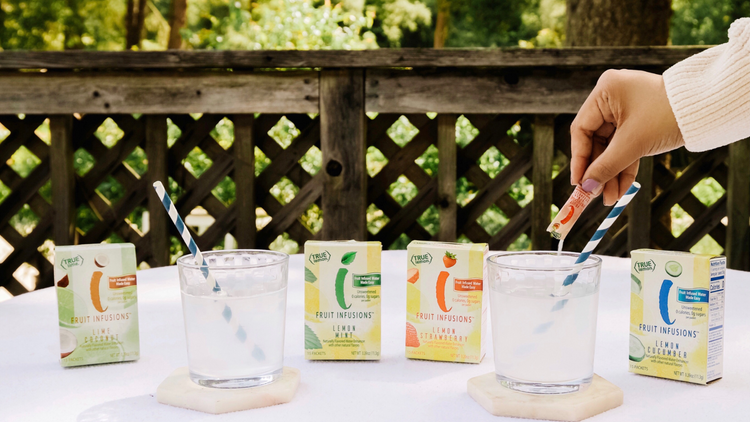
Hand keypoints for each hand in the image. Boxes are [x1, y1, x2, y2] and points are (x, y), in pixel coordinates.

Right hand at [570, 69, 684, 204]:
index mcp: (605, 91)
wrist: (709, 108)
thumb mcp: (633, 144)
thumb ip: (605, 166)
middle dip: (599, 171)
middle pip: (596, 141)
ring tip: (610, 200)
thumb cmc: (668, 116)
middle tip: (593, 196)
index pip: (581, 130)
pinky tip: (620, 189)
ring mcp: (626, 110)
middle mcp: (612, 98)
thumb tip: (585, 189)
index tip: (578, 183)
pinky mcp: (640, 121)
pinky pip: (626, 146)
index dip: (579, 159)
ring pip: (612, 147)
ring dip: (611, 173)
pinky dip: (624, 166)